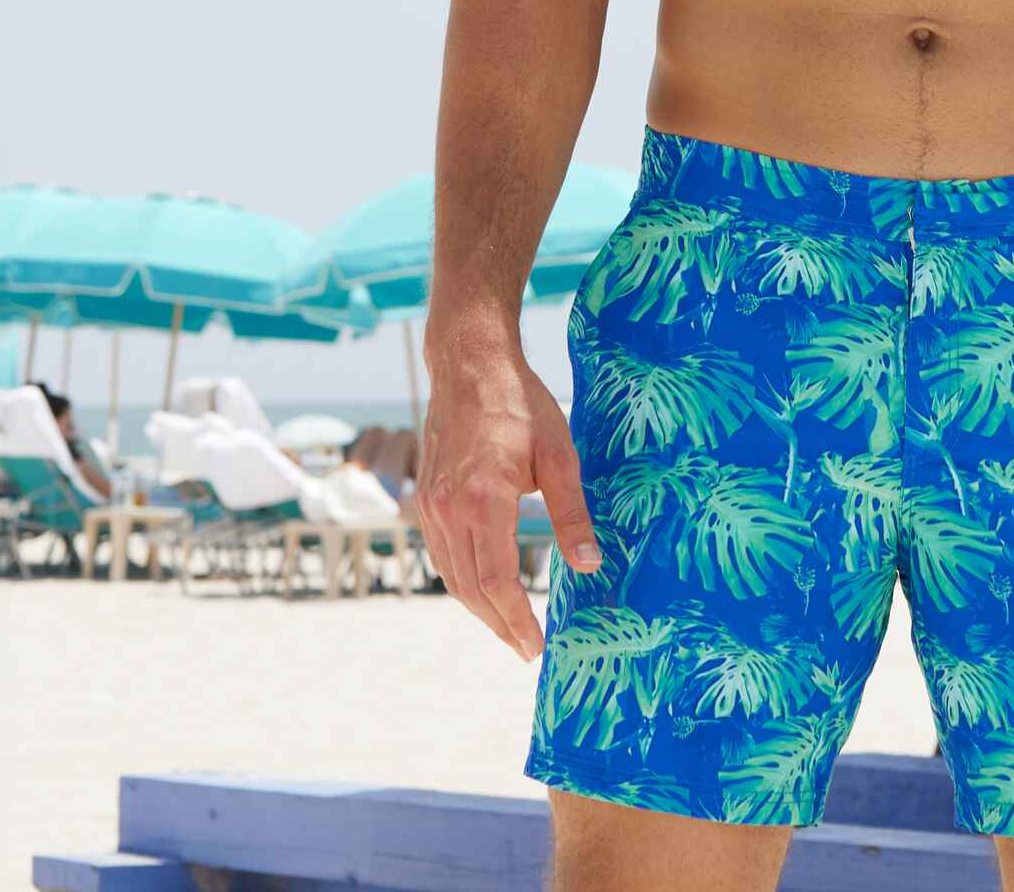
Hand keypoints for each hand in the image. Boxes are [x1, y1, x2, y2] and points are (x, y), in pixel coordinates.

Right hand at [415, 348, 600, 661]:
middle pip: (470, 589)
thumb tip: (590, 565)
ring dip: (479, 606)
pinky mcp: (424, 498)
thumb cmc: (519, 404)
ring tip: (509, 625)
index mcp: (483, 501)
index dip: (517, 621)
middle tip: (525, 648)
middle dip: (498, 624)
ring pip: (451, 575)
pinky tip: (484, 584)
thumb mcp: (558, 455)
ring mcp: (430, 505)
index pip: (497, 582)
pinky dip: (462, 578)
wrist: (469, 364)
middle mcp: (448, 510)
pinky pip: (441, 553)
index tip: (536, 647)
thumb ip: (572, 513)